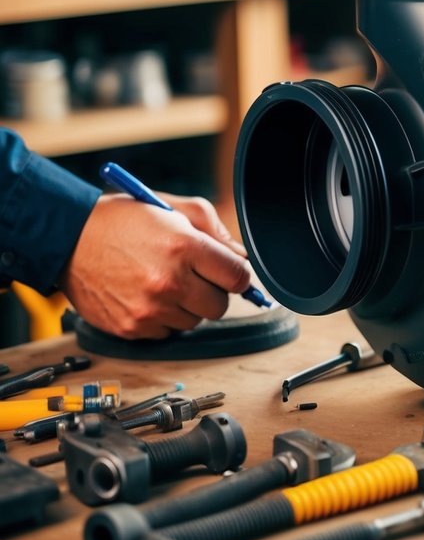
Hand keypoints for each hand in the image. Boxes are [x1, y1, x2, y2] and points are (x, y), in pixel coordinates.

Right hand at [59, 193, 253, 338]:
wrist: (67, 238)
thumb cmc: (122, 220)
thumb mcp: (173, 207)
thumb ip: (215, 230)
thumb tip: (240, 257)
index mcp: (184, 247)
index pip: (238, 277)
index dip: (237, 274)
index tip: (230, 272)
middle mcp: (168, 282)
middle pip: (221, 306)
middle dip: (213, 292)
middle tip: (196, 277)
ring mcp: (149, 309)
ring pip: (194, 322)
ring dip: (187, 306)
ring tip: (165, 282)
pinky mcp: (131, 328)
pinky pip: (166, 332)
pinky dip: (162, 318)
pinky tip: (146, 295)